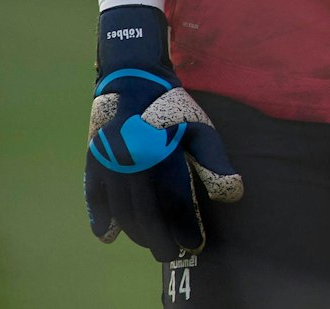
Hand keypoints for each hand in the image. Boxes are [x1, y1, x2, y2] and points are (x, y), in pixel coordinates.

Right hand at [84, 5, 242, 260]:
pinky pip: (95, 193)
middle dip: (158, 236)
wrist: (134, 76)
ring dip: (134, 230)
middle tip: (170, 253)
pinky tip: (107, 235)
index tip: (194, 245)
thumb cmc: (172, 104)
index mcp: (158, 156)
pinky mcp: (95, 159)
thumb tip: (235, 193)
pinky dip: (100, 215)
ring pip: (120, 207)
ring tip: (149, 244)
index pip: (171, 203)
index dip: (183, 227)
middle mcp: (130, 163)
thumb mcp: (200, 128)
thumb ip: (215, 162)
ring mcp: (109, 162)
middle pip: (143, 211)